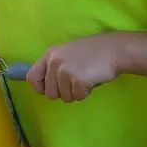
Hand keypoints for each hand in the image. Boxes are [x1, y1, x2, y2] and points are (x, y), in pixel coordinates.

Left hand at [27, 32, 146, 102]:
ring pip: (64, 97)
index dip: (40, 88)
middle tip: (75, 81)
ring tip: (85, 77)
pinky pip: (78, 97)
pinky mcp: (78, 81)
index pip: (32, 77)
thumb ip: (54, 65)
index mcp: (50, 54)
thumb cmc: (93, 51)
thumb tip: (45, 86)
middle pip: (50, 93)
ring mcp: (66, 71)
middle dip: (63, 92)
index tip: (49, 89)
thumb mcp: (67, 52)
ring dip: (75, 92)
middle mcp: (54, 62)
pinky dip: (86, 92)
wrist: (114, 49)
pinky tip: (92, 80)